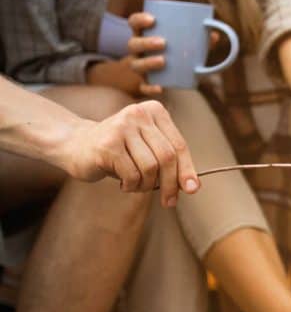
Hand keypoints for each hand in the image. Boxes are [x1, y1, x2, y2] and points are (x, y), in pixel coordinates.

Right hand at [56, 100, 199, 206]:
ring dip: (147, 185)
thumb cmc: (118, 150)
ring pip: (151, 167)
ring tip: (137, 185)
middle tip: (169, 201)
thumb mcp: (147, 149)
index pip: (179, 145)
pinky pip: (132, 174)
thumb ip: (169, 161)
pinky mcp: (107, 145)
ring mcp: (122, 128)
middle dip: (171, 183)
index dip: (187, 169)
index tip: (193, 189)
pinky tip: (123, 183)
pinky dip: (131, 185)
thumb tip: (193, 185)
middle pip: (167, 156)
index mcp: (154, 111)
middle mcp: (139, 114)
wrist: (75, 145)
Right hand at [87, 13, 165, 95]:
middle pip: (133, 45)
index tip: (152, 20)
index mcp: (139, 38)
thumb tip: (209, 26)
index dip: (140, 20)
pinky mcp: (140, 86)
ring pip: (137, 66)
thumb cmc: (155, 56)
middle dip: (147, 43)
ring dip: (148, 63)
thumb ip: (173, 37)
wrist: (129, 81)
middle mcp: (134, 52)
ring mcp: (135, 70)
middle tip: (162, 42)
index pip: (134, 24)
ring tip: (162, 61)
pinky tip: (160, 88)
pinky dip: (150, 88)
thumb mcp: (160, 44)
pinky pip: (143, 88)